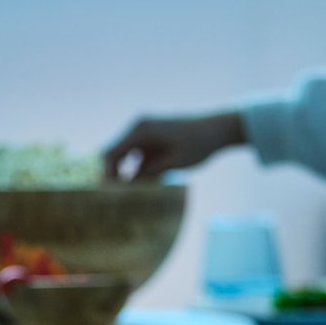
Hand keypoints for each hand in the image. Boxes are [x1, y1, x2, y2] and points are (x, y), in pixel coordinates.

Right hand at [102, 110, 246, 180]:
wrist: (219, 128)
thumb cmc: (198, 145)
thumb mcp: (172, 164)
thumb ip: (148, 175)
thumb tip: (126, 190)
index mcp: (142, 130)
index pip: (111, 153)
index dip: (106, 174)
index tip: (108, 194)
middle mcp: (139, 126)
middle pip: (115, 153)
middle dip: (113, 175)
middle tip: (116, 198)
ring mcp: (145, 129)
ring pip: (124, 154)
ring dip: (125, 173)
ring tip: (129, 194)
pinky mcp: (152, 135)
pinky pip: (137, 153)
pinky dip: (136, 168)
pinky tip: (145, 184)